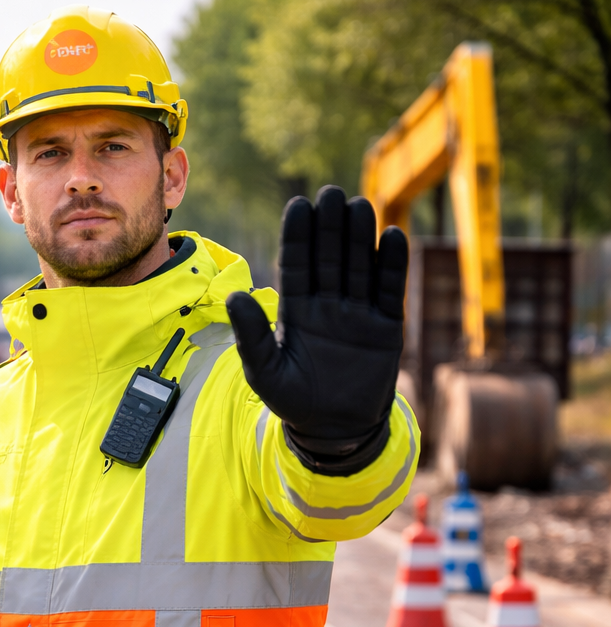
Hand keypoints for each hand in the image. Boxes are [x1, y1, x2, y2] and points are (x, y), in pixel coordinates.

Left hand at [226, 185, 407, 474]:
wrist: (336, 432)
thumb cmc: (295, 403)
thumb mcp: (266, 374)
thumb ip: (252, 336)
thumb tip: (233, 297)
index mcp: (297, 311)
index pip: (298, 265)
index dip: (299, 236)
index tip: (299, 205)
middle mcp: (328, 305)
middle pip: (330, 257)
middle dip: (330, 227)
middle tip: (332, 195)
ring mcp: (359, 313)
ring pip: (360, 266)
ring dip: (360, 237)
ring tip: (360, 205)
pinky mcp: (387, 326)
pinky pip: (391, 290)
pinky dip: (393, 265)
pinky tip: (392, 236)